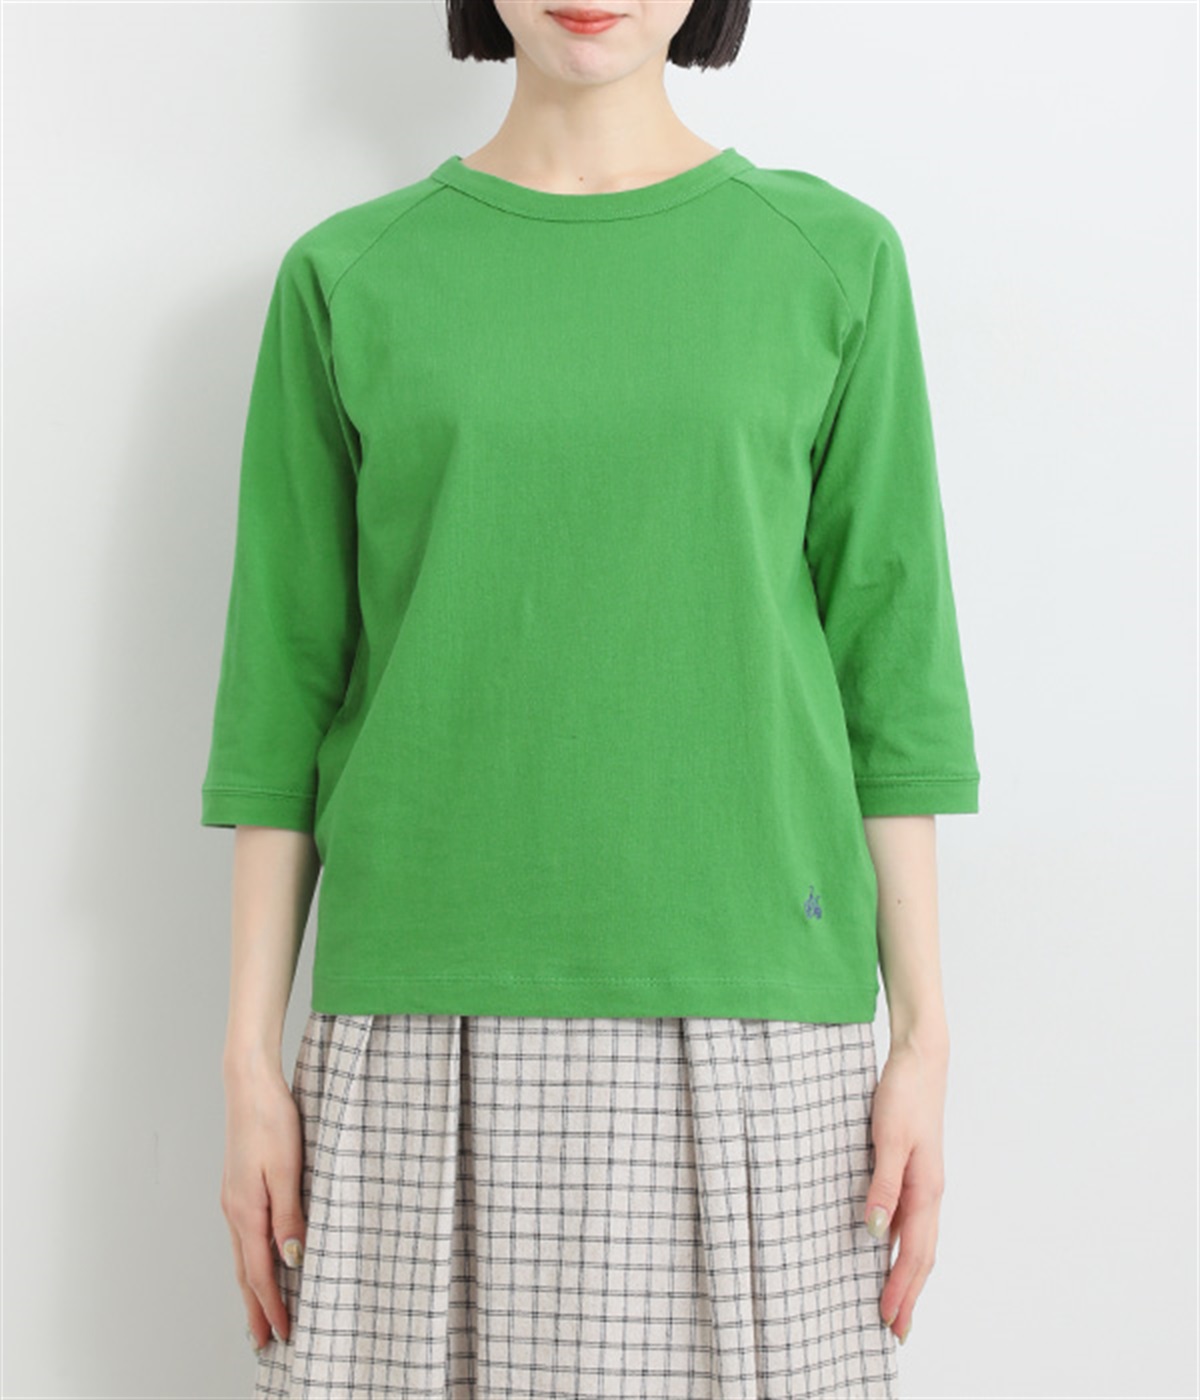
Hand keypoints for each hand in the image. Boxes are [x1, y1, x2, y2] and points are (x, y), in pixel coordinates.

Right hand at [219, 1058, 306, 1350]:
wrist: (250, 1085)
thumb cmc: (272, 1120)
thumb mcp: (288, 1168)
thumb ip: (290, 1215)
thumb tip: (292, 1259)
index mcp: (247, 1210)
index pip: (260, 1272)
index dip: (272, 1305)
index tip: (285, 1333)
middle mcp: (235, 1211)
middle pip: (245, 1272)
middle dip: (256, 1308)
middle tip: (265, 1343)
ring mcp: (233, 1199)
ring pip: (242, 1256)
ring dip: (251, 1288)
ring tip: (259, 1313)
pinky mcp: (238, 1188)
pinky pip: (243, 1237)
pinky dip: (250, 1261)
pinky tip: (257, 1261)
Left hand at [862, 1035, 948, 1344]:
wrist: (920, 1059)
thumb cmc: (904, 1094)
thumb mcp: (887, 1138)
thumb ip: (883, 1185)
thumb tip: (875, 1233)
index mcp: (926, 1190)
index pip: (913, 1253)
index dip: (901, 1288)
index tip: (888, 1320)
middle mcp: (930, 1192)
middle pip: (921, 1255)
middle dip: (909, 1293)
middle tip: (896, 1331)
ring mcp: (925, 1182)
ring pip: (919, 1240)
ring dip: (908, 1273)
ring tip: (896, 1301)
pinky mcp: (916, 1169)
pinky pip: (912, 1220)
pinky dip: (903, 1245)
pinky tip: (888, 1248)